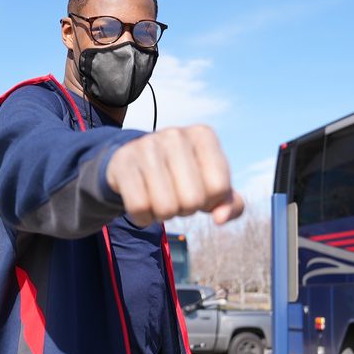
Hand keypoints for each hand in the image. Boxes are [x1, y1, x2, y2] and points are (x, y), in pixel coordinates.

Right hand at [106, 125, 245, 225]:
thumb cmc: (182, 177)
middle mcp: (175, 134)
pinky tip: (142, 205)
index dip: (210, 201)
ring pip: (166, 207)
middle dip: (186, 209)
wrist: (135, 162)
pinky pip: (139, 208)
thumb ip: (231, 205)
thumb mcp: (212, 187)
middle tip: (175, 195)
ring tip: (159, 198)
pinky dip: (143, 218)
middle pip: (193, 200)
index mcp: (203, 135)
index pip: (219, 188)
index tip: (198, 189)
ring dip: (163, 215)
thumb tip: (220, 218)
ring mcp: (146, 146)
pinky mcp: (122, 162)